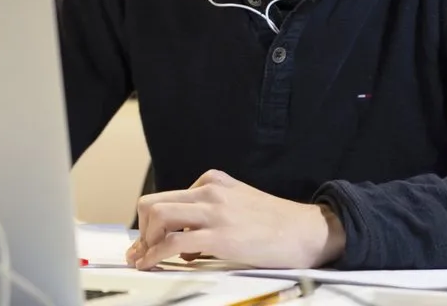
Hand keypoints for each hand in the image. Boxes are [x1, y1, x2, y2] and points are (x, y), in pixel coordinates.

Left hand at [125, 169, 344, 269]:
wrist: (306, 231)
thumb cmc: (276, 224)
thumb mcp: (239, 203)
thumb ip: (211, 213)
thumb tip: (184, 242)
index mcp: (213, 181)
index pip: (168, 197)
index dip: (153, 222)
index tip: (149, 241)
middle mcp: (209, 191)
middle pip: (154, 202)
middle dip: (142, 230)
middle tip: (140, 251)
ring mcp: (213, 212)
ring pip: (158, 216)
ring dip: (145, 241)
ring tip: (146, 259)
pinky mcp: (219, 236)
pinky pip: (173, 243)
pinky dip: (154, 254)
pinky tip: (151, 264)